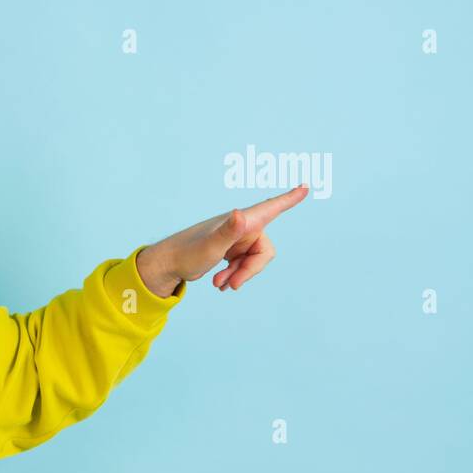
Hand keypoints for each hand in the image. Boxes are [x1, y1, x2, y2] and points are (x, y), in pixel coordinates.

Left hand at [136, 185, 307, 295]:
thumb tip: (241, 215)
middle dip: (250, 270)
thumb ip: (228, 232)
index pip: (271, 208)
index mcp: (242, 221)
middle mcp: (242, 227)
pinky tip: (219, 285)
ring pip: (254, 262)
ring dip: (239, 276)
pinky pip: (243, 266)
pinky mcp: (230, 250)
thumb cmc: (186, 253)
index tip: (305, 187)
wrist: (166, 265)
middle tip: (232, 285)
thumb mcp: (210, 247)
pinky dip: (234, 276)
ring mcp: (237, 239)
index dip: (289, 199)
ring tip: (219, 285)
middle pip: (264, 252)